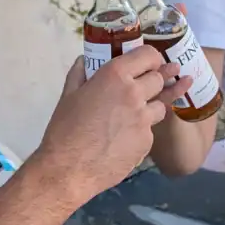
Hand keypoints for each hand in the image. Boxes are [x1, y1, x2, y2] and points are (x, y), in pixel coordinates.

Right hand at [32, 46, 188, 205]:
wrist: (69, 169)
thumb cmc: (64, 129)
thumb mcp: (68, 95)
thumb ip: (80, 73)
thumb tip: (84, 60)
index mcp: (114, 76)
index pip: (148, 55)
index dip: (152, 58)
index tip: (149, 63)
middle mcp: (134, 93)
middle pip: (159, 79)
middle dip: (154, 81)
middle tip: (144, 86)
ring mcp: (144, 119)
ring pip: (160, 106)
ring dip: (151, 107)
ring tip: (132, 116)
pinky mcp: (147, 141)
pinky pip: (149, 130)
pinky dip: (140, 132)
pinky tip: (124, 140)